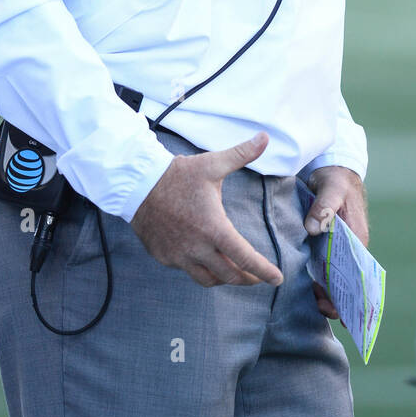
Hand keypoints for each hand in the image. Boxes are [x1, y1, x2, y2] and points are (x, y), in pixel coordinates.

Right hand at [131, 132, 283, 288]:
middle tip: (256, 276)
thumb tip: (265, 137)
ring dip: (224, 278)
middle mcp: (197, 248)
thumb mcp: (212, 164)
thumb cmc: (177, 175)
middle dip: (247, 278)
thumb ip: (241, 154)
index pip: (245, 258)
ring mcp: (179, 255)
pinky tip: (204, 258)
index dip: (264, 271)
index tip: (278, 279)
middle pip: (230, 275)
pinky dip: (200, 268)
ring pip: (208, 279)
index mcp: (214, 228)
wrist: (137, 185)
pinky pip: (187, 270)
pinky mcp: (164, 257)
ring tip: (233, 271)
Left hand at [303, 165, 367, 319]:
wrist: (333, 171)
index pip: (358, 273)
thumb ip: (324, 207)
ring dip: (326, 292)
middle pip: (347, 280)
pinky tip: (307, 288)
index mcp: (358, 238)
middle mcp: (351, 247)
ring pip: (335, 277)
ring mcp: (339, 248)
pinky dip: (319, 280)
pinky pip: (324, 267)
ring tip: (313, 301)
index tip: (344, 310)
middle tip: (321, 307)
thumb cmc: (336, 180)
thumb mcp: (332, 189)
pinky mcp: (326, 244)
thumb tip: (314, 229)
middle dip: (337, 299)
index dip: (353, 294)